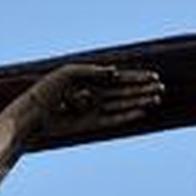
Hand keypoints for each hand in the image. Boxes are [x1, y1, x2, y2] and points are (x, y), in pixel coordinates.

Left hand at [27, 63, 163, 139]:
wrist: (34, 113)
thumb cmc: (48, 90)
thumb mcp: (68, 73)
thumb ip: (92, 71)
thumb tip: (114, 71)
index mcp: (90, 80)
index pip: (120, 78)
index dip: (137, 77)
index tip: (153, 76)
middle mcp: (95, 95)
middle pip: (125, 91)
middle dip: (143, 89)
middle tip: (161, 88)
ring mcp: (94, 109)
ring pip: (123, 104)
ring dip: (139, 101)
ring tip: (156, 98)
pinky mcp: (91, 124)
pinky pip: (113, 119)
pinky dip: (127, 115)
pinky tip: (141, 112)